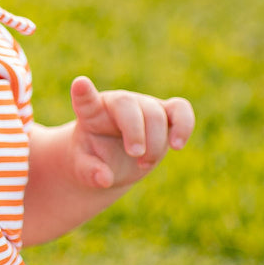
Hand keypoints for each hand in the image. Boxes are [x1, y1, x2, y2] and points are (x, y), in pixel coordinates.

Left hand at [68, 75, 194, 189]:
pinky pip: (180, 110)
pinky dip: (184, 125)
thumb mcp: (84, 168)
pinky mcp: (164, 115)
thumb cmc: (94, 159)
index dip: (83, 92)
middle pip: (128, 105)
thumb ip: (90, 172)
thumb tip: (105, 179)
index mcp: (91, 112)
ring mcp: (142, 106)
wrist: (113, 160)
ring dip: (154, 142)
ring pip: (155, 113)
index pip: (85, 99)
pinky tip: (177, 145)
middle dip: (135, 131)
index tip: (80, 85)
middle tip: (135, 155)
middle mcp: (118, 103)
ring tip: (144, 163)